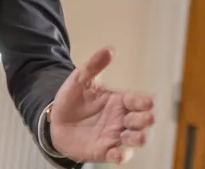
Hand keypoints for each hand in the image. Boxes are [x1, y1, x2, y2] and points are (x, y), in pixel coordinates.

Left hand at [50, 47, 155, 163]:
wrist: (56, 121)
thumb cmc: (72, 100)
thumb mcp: (80, 80)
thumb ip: (93, 65)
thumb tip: (109, 49)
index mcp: (120, 101)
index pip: (138, 100)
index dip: (144, 101)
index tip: (148, 101)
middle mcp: (122, 119)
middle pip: (143, 121)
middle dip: (146, 119)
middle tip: (146, 117)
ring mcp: (115, 136)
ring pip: (135, 139)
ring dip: (139, 138)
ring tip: (138, 136)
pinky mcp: (105, 150)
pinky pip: (118, 155)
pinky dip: (121, 156)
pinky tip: (119, 154)